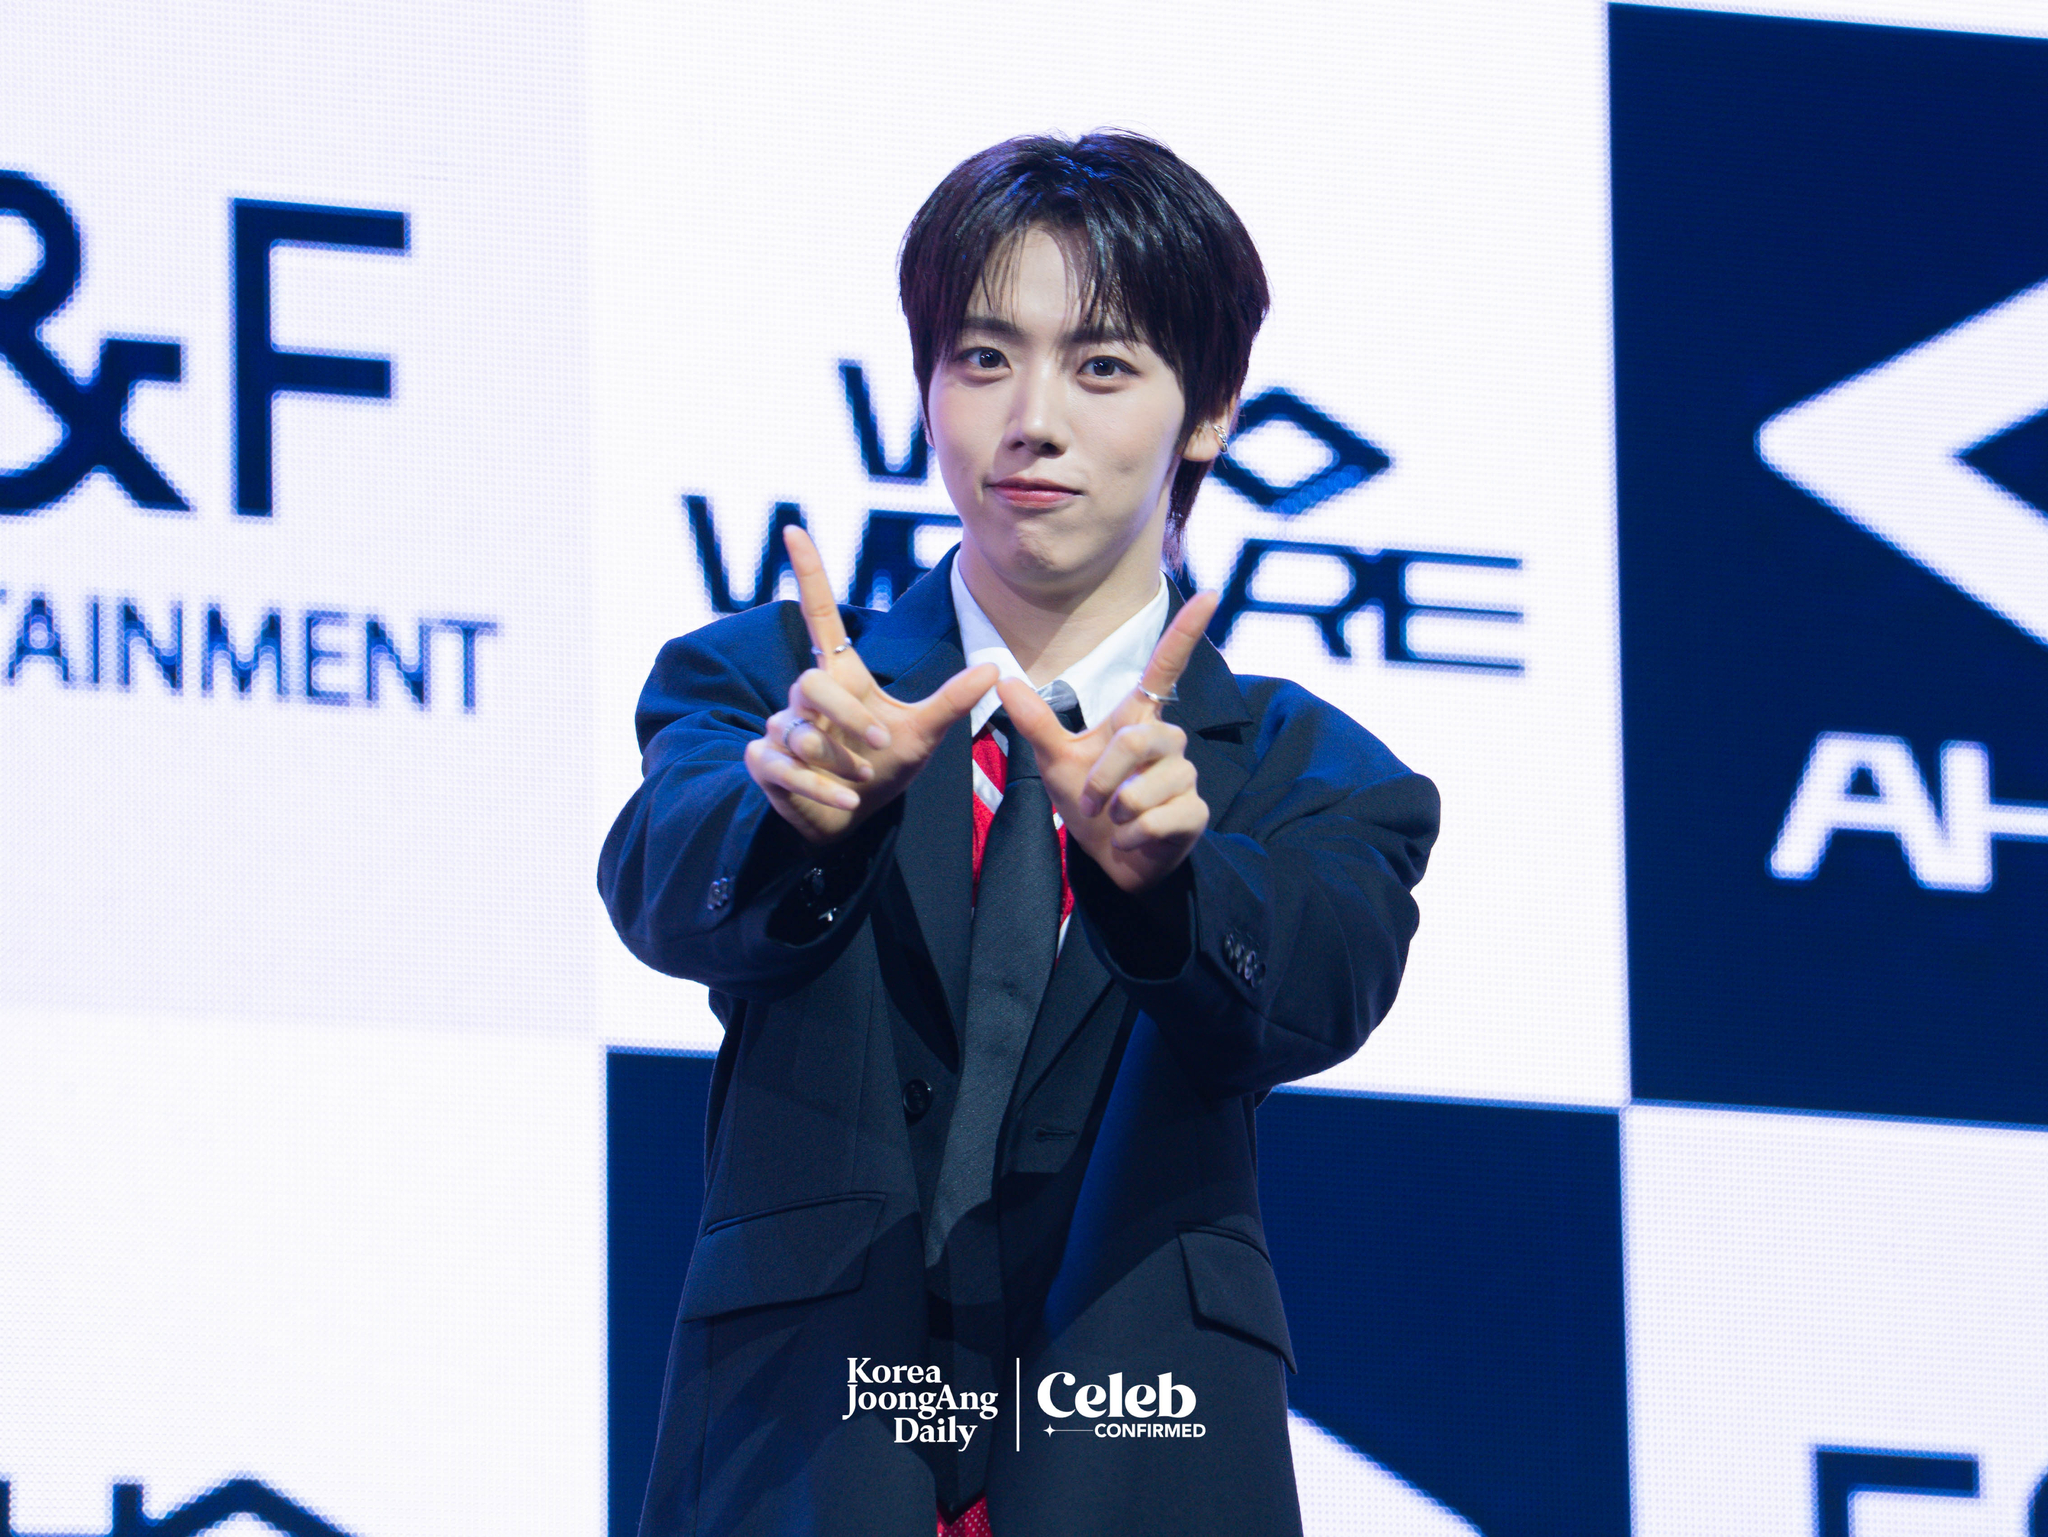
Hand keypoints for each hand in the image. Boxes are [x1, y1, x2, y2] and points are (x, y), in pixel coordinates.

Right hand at [744, 525, 996, 844]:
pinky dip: (817, 785)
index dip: (809, 572)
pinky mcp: (764, 761)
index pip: (819, 615)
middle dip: (847, 717)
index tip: (794, 528)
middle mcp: (805, 695)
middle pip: (812, 683)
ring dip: (838, 759)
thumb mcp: (924, 735)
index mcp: (841, 676)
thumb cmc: (884, 768)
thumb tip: (993, 668)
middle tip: (877, 745)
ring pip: (799, 731)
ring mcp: (779, 727)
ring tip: (860, 777)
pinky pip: (782, 765)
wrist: (852, 818)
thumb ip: (952, 701)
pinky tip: (843, 798)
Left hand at [997, 591, 1218, 893]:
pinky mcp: (1194, 813)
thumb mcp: (1057, 761)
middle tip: (1090, 802)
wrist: (1113, 860)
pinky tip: (1132, 839)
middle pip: (1137, 739)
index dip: (1187, 630)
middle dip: (1102, 776)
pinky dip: (1132, 836)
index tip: (1211, 592)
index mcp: (1138, 719)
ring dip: (1115, 810)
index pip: (1167, 666)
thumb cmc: (1090, 804)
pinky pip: (1157, 820)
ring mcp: (1185, 777)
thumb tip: (1003, 679)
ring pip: (1146, 785)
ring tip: (1115, 820)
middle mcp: (1168, 741)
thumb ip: (1037, 722)